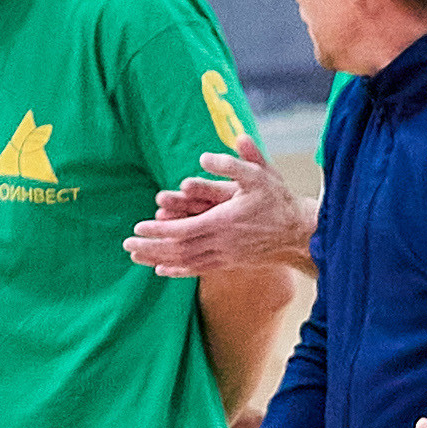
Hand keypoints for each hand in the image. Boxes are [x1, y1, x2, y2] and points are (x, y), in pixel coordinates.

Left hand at [123, 146, 307, 279]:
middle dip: (151, 247)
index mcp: (226, 222)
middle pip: (179, 250)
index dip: (160, 231)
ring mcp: (226, 256)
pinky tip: (161, 270)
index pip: (185, 230)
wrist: (299, 232)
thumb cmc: (278, 199)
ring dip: (159, 259)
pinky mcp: (229, 263)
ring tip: (136, 256)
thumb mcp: (260, 175)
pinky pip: (198, 270)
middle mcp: (223, 243)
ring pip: (186, 262)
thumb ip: (233, 163)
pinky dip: (178, 270)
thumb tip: (204, 156)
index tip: (138, 227)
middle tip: (126, 245)